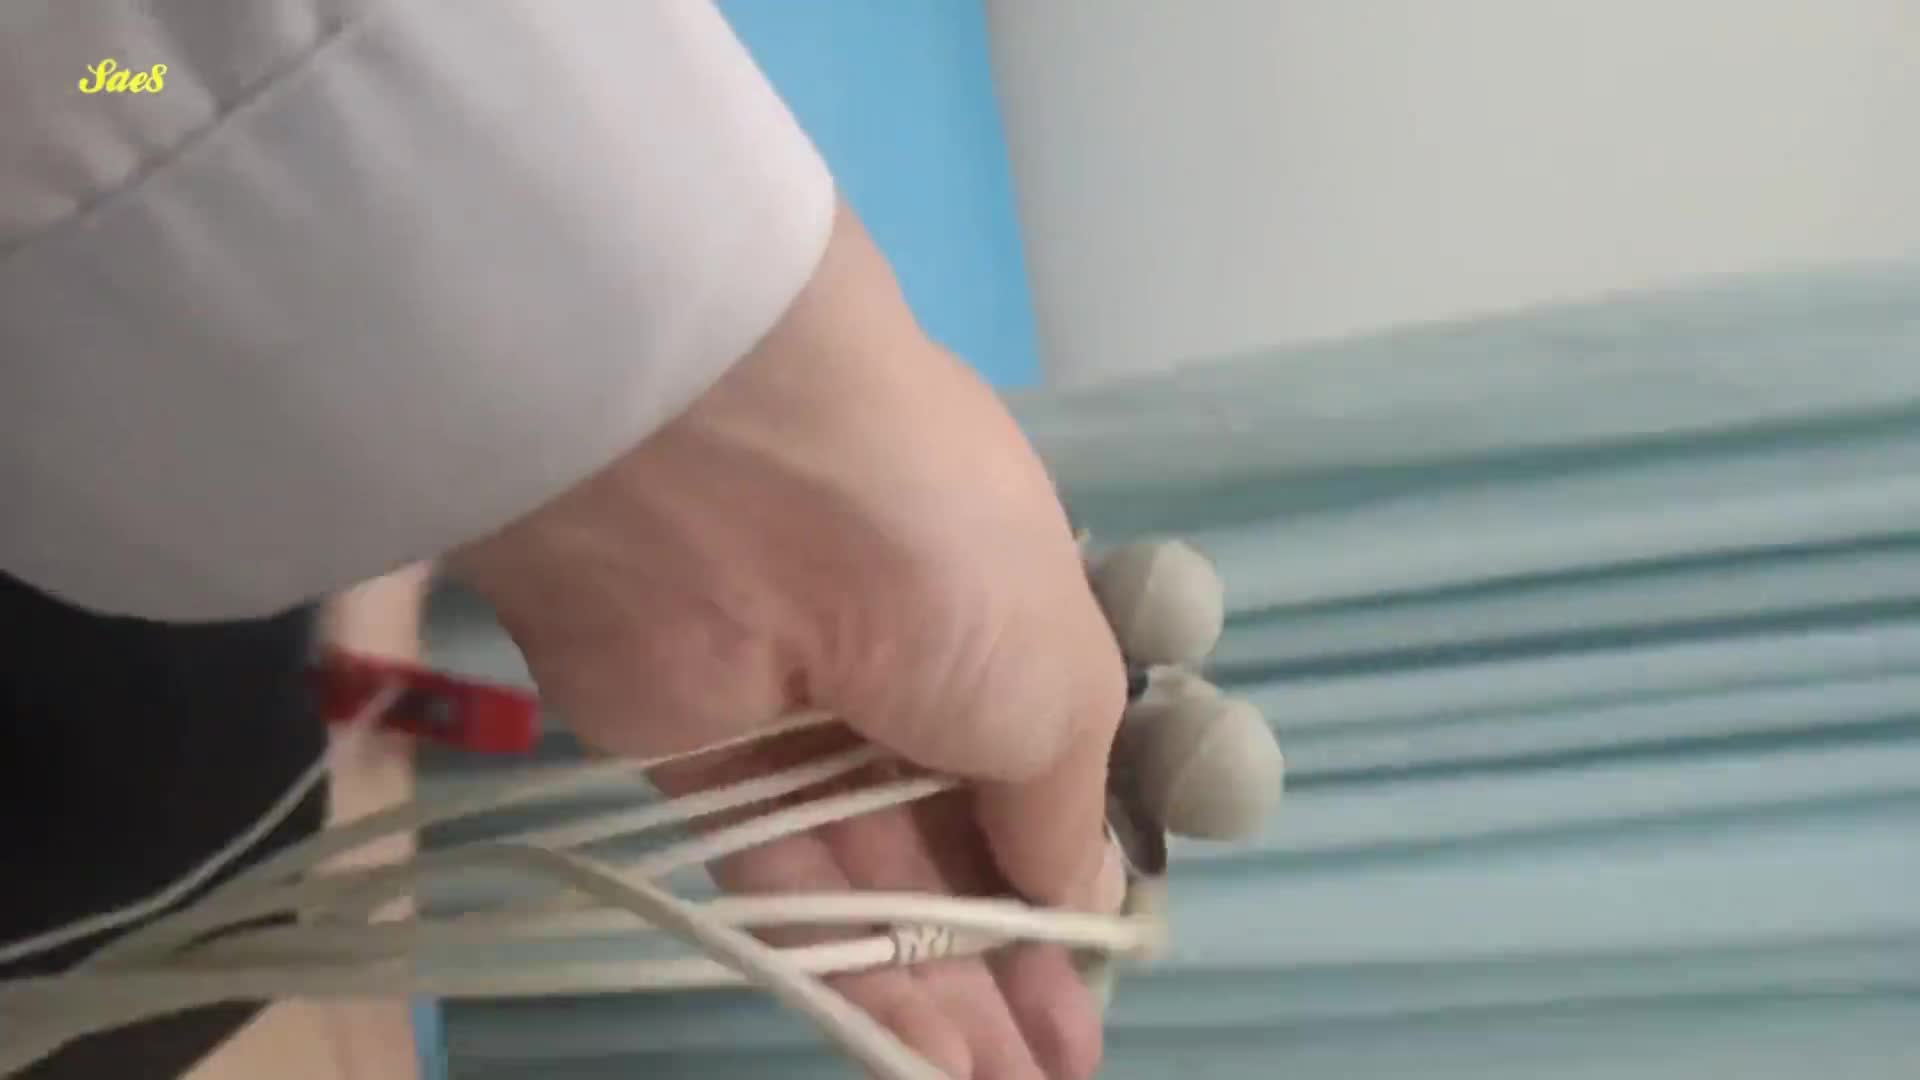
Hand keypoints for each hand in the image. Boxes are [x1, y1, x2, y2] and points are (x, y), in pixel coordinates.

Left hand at [453, 205, 1128, 1078]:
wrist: (732, 482)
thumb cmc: (944, 564)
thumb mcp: (1063, 687)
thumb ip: (1065, 812)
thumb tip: (1079, 898)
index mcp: (1001, 614)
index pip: (1042, 763)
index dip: (1072, 877)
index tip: (1102, 973)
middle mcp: (902, 661)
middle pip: (961, 836)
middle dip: (1016, 960)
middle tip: (1062, 1065)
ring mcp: (798, 716)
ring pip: (877, 878)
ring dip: (945, 993)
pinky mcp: (696, 762)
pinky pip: (785, 880)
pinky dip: (852, 971)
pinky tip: (919, 1061)